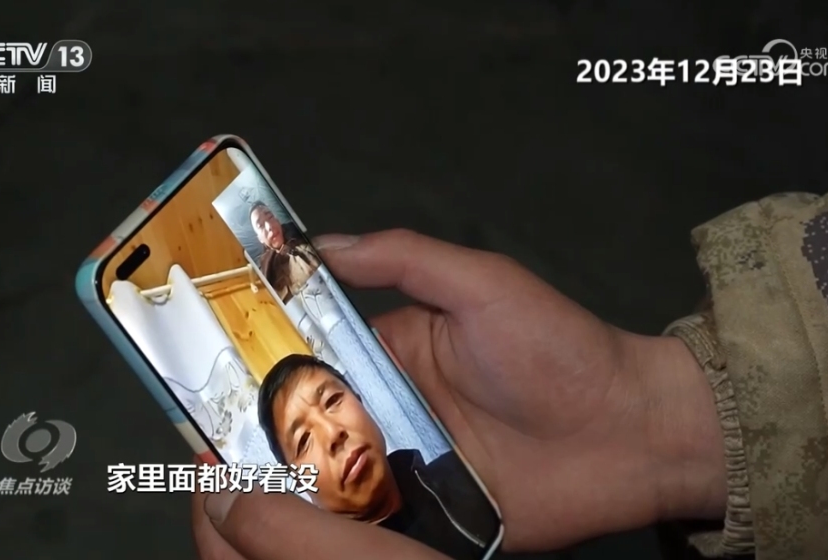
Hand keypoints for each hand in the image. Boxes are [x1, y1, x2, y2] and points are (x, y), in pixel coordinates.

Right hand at [193, 229, 726, 558]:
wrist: (629, 433)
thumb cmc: (553, 348)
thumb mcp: (481, 283)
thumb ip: (405, 258)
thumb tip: (314, 242)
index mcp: (387, 352)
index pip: (304, 354)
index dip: (252, 363)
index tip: (199, 373)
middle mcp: (384, 410)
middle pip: (302, 424)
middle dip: (251, 438)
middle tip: (202, 457)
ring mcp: (402, 469)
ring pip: (323, 480)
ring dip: (281, 489)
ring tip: (228, 500)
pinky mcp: (425, 520)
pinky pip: (364, 527)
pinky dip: (328, 531)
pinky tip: (286, 533)